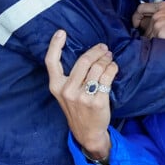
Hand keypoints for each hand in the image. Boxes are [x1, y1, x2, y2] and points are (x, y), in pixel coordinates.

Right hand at [44, 30, 117, 159]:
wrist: (87, 132)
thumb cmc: (76, 109)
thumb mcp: (64, 94)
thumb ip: (68, 77)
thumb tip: (84, 54)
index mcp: (56, 86)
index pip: (51, 62)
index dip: (55, 45)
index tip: (61, 32)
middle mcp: (68, 90)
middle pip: (84, 60)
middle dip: (97, 51)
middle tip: (104, 48)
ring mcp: (82, 96)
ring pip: (98, 67)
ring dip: (106, 59)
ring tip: (109, 58)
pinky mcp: (97, 101)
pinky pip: (107, 77)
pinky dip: (112, 68)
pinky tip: (113, 67)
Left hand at [133, 0, 164, 55]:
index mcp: (163, 6)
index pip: (142, 9)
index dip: (136, 17)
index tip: (136, 23)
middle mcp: (158, 14)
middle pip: (144, 27)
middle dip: (147, 34)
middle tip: (154, 40)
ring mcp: (158, 24)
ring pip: (148, 37)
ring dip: (153, 42)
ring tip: (164, 46)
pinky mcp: (161, 34)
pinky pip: (153, 44)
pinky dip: (157, 48)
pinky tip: (164, 49)